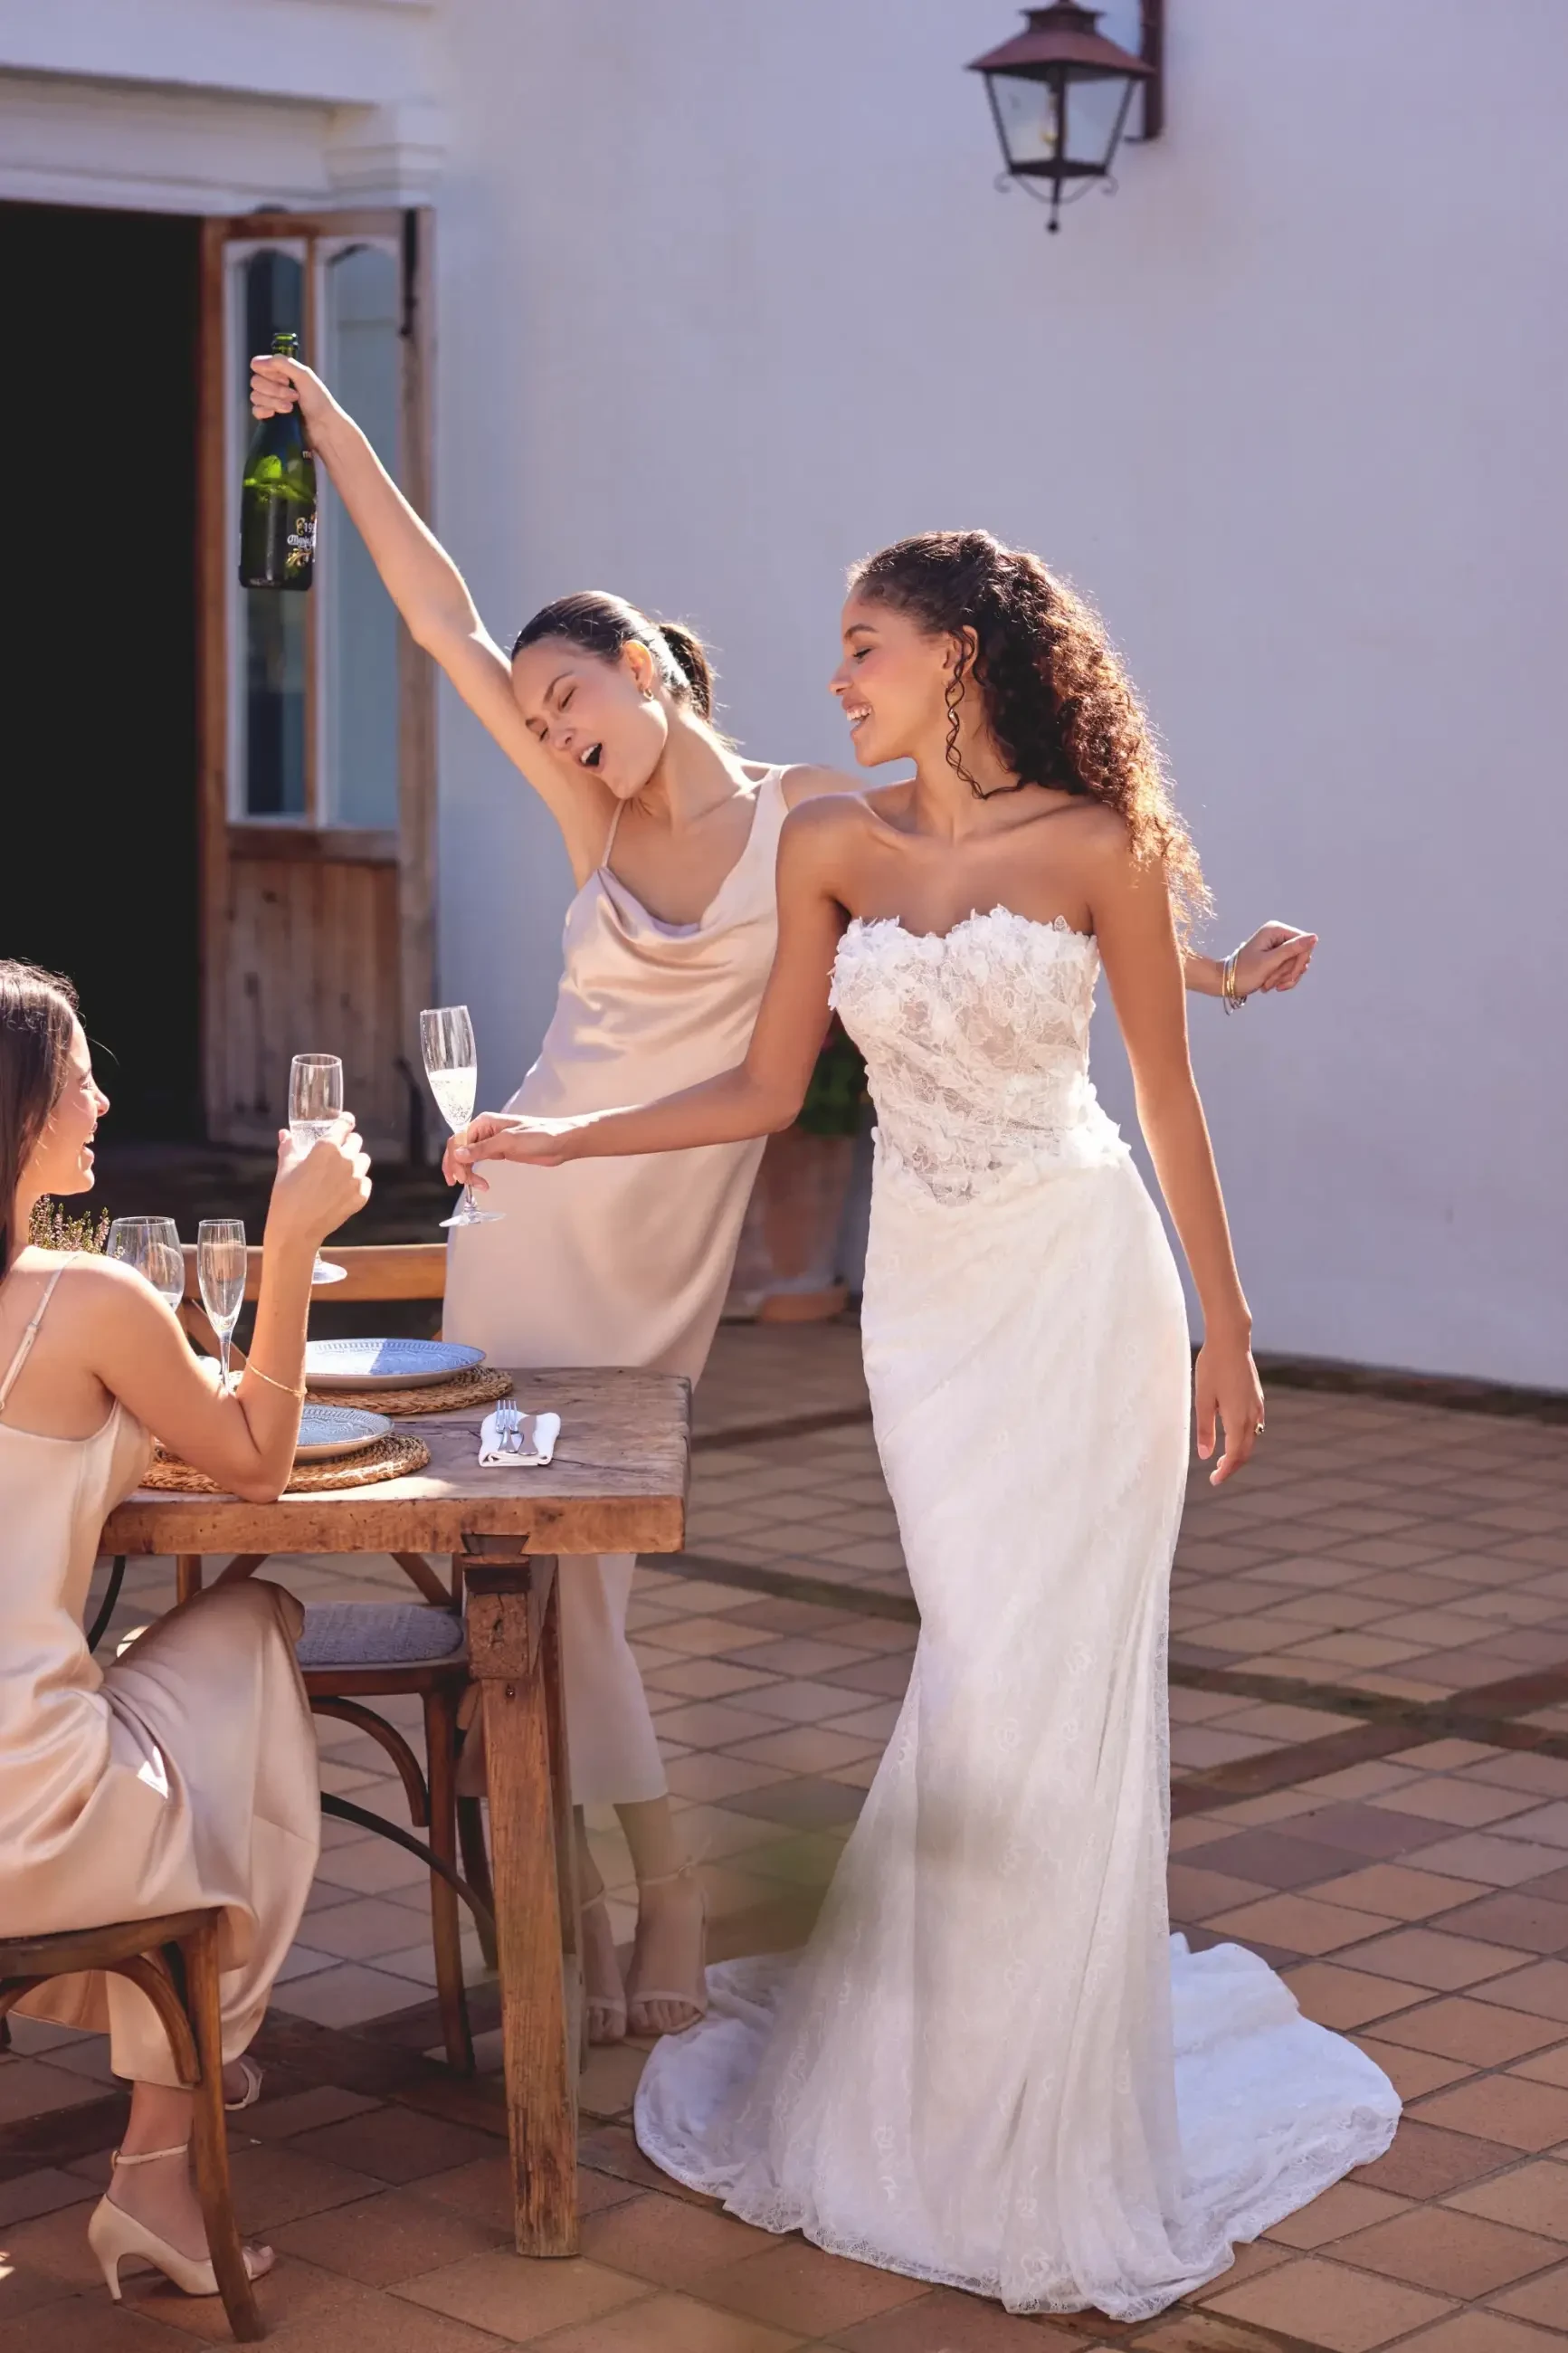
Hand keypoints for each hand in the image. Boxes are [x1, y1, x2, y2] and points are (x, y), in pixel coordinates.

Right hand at [249, 351, 335, 435]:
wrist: (324, 428)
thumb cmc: (319, 402)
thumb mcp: (304, 376)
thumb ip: (284, 364)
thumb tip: (259, 361)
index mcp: (282, 372)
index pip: (258, 365)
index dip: (266, 371)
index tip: (284, 378)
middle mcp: (275, 384)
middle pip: (256, 382)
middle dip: (275, 390)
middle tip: (294, 396)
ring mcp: (272, 401)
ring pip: (255, 396)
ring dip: (274, 402)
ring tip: (290, 408)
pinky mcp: (271, 417)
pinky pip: (255, 410)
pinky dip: (263, 411)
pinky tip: (275, 414)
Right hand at [268, 1116, 371, 1243]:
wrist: (296, 1229)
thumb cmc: (287, 1195)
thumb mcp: (285, 1167)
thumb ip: (288, 1147)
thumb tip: (285, 1134)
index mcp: (327, 1147)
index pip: (345, 1124)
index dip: (345, 1121)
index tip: (345, 1121)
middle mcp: (347, 1159)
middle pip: (357, 1141)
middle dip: (348, 1142)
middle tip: (338, 1150)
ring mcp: (356, 1179)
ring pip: (364, 1161)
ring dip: (355, 1161)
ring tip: (342, 1170)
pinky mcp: (361, 1196)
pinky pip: (365, 1182)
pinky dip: (357, 1183)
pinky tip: (344, 1189)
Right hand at [448, 1113, 580, 1186]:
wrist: (561, 1143)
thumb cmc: (539, 1136)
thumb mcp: (509, 1141)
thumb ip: (483, 1148)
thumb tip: (458, 1154)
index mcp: (484, 1122)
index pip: (458, 1140)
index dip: (454, 1158)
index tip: (459, 1177)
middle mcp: (484, 1131)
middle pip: (460, 1149)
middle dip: (457, 1167)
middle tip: (461, 1184)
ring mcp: (491, 1142)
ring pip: (468, 1157)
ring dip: (466, 1172)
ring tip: (475, 1186)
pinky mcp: (499, 1152)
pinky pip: (479, 1161)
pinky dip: (475, 1173)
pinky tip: (481, 1183)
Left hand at [1194, 1335, 1263, 1485]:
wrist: (1231, 1340)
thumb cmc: (1213, 1367)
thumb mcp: (1202, 1400)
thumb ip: (1204, 1429)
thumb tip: (1206, 1456)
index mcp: (1238, 1419)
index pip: (1236, 1455)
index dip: (1225, 1471)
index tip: (1214, 1480)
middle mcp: (1252, 1416)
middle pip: (1246, 1451)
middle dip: (1232, 1465)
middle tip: (1216, 1474)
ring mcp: (1257, 1406)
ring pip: (1252, 1438)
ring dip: (1239, 1451)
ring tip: (1223, 1457)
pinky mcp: (1258, 1397)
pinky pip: (1255, 1425)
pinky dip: (1245, 1437)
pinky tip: (1233, 1434)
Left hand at [1233, 922, 1316, 996]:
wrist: (1226, 982)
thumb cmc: (1243, 972)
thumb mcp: (1269, 962)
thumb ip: (1292, 950)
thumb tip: (1314, 937)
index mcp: (1276, 930)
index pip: (1304, 944)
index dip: (1299, 962)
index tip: (1288, 976)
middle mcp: (1278, 934)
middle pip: (1301, 955)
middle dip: (1288, 972)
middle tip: (1272, 983)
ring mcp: (1277, 945)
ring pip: (1296, 964)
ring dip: (1284, 978)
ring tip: (1268, 985)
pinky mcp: (1276, 956)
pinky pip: (1290, 969)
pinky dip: (1282, 980)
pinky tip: (1271, 986)